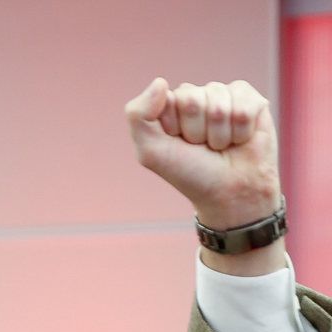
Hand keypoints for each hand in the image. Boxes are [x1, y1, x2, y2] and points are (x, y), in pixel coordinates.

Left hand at [126, 78, 279, 230]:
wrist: (230, 191)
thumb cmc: (189, 172)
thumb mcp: (151, 151)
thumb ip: (139, 115)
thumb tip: (160, 81)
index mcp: (170, 106)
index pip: (168, 101)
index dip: (173, 128)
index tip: (179, 145)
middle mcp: (197, 97)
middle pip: (193, 100)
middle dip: (197, 131)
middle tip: (202, 147)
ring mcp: (224, 96)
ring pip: (219, 105)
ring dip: (220, 134)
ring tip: (221, 146)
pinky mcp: (252, 100)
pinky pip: (245, 106)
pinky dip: (241, 130)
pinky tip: (240, 139)